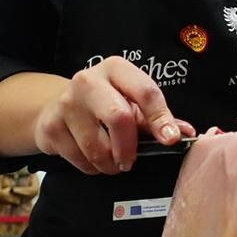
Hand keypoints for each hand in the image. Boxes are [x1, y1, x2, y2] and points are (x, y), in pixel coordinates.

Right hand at [33, 56, 195, 175]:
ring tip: (114, 162)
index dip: (161, 118)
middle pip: (118, 117)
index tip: (171, 139)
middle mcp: (88, 80)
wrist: (55, 107)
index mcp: (116, 68)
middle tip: (131, 161)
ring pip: (97, 145)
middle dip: (129, 147)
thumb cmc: (104, 104)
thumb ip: (158, 118)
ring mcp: (66, 102)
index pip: (145, 91)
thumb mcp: (131, 103)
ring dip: (110, 163)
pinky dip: (92, 167)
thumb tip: (186, 134)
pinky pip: (79, 158)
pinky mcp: (50, 126)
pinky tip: (93, 159)